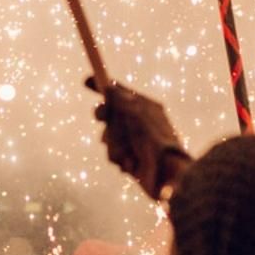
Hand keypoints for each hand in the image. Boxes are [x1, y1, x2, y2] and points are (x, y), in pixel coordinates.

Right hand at [89, 78, 189, 200]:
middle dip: (106, 117)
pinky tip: (131, 162)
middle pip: (112, 114)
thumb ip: (119, 99)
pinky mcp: (132, 160)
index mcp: (147, 108)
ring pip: (110, 137)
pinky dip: (120, 158)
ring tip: (127, 150)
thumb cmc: (155, 139)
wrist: (168, 174)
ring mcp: (136, 142)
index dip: (104, 86)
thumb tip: (108, 87)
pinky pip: (114, 154)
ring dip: (115, 143)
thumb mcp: (135, 112)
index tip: (86, 81)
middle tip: (101, 117)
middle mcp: (141, 123)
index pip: (121, 92)